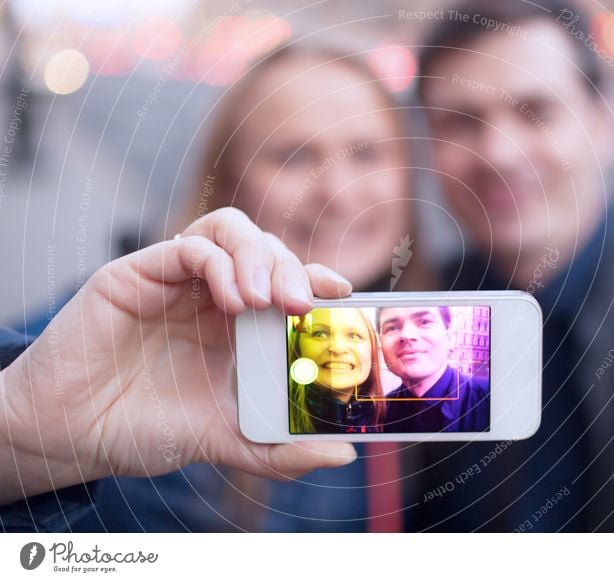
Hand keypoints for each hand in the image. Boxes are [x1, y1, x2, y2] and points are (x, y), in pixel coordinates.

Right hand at [0, 208, 355, 503]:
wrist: (71, 436)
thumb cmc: (145, 430)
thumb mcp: (226, 441)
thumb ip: (282, 450)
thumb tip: (343, 453)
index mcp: (238, 325)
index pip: (288, 282)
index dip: (318, 280)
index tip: (344, 296)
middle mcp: (212, 295)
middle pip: (268, 250)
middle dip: (294, 269)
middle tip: (303, 304)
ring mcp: (178, 280)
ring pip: (231, 232)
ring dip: (260, 257)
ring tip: (266, 301)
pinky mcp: (139, 272)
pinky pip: (189, 246)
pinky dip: (220, 264)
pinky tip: (232, 301)